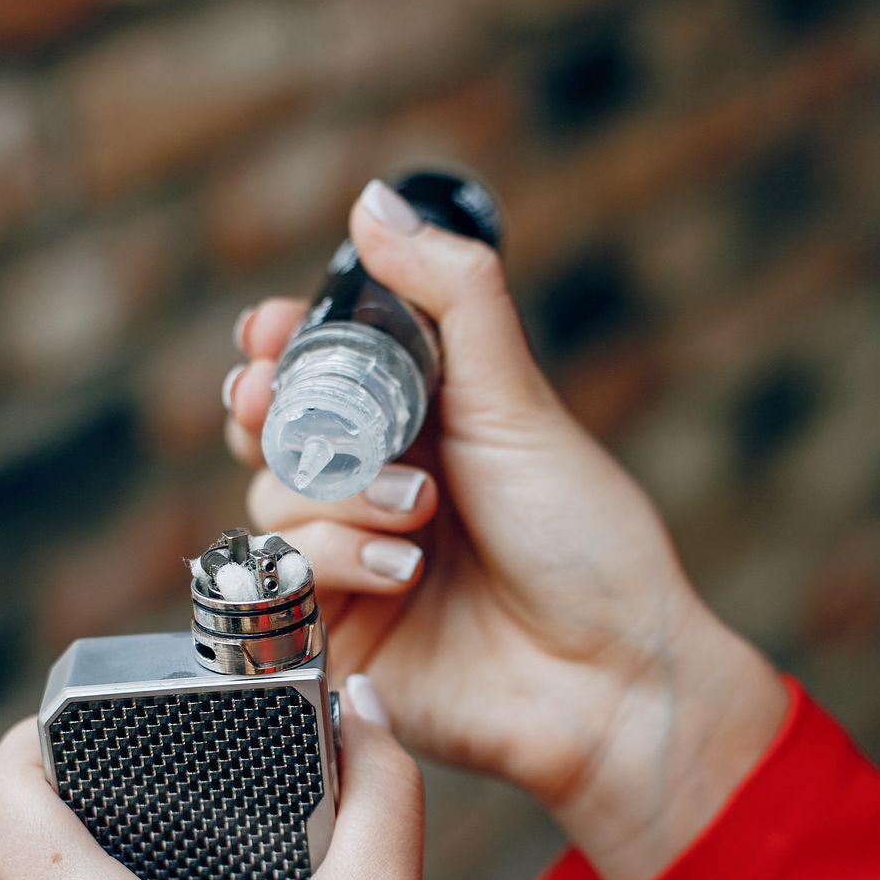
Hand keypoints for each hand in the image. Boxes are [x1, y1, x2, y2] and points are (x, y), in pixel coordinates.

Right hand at [225, 180, 787, 879]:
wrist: (612, 678)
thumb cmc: (584, 540)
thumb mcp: (518, 401)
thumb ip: (450, 297)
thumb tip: (374, 202)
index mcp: (423, 428)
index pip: (319, 372)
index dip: (279, 347)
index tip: (267, 332)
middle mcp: (380, 491)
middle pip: (273, 433)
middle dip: (274, 412)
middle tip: (274, 401)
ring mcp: (354, 566)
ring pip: (269, 502)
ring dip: (334, 496)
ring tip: (416, 514)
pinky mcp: (336, 636)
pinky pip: (283, 579)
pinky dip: (333, 561)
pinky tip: (402, 572)